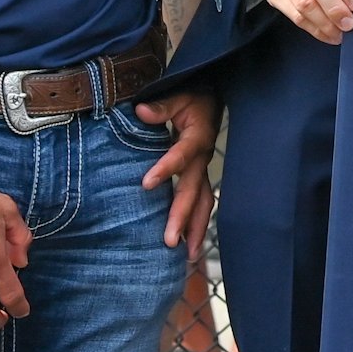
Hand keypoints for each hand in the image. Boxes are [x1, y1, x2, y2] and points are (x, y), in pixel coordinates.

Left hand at [135, 90, 220, 259]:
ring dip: (197, 229)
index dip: (166, 168)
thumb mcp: (177, 95)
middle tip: (169, 241)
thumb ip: (161, 106)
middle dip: (182, 217)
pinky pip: (202, 203)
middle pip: (195, 191)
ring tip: (189, 256)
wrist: (212, 96)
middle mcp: (204, 157)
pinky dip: (197, 224)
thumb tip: (140, 110)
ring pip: (205, 203)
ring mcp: (204, 169)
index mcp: (197, 136)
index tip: (146, 184)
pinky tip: (190, 245)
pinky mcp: (201, 176)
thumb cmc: (192, 96)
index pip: (181, 155)